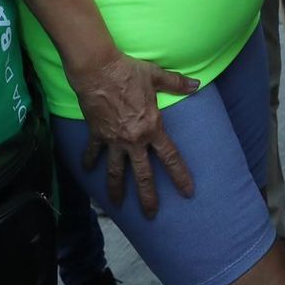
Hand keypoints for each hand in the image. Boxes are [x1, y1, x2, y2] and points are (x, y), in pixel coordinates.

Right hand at [69, 52, 200, 216]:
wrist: (98, 69)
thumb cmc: (128, 72)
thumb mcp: (156, 76)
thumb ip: (176, 83)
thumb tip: (196, 84)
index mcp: (151, 128)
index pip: (170, 158)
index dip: (180, 176)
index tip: (187, 192)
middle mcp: (133, 140)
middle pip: (143, 175)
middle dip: (148, 198)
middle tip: (151, 215)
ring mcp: (113, 140)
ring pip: (115, 172)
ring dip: (116, 190)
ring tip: (117, 206)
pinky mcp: (97, 134)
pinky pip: (93, 152)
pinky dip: (90, 162)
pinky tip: (87, 171)